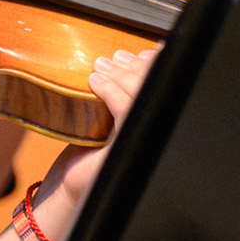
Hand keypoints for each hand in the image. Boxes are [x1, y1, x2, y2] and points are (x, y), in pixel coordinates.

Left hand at [44, 48, 153, 202]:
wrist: (71, 187)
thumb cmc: (88, 152)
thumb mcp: (106, 118)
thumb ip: (119, 95)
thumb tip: (121, 60)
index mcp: (155, 127)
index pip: (168, 89)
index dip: (158, 67)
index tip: (140, 53)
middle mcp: (155, 135)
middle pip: (161, 89)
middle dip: (137, 68)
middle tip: (115, 59)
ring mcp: (142, 143)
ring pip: (143, 96)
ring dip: (121, 75)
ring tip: (101, 67)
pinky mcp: (124, 150)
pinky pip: (124, 111)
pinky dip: (110, 91)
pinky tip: (96, 82)